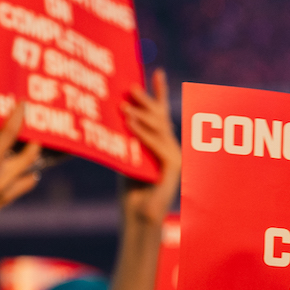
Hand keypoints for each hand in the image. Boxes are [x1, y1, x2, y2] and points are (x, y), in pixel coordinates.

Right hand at [0, 105, 41, 243]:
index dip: (0, 112)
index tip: (8, 101)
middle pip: (12, 134)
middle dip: (21, 117)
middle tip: (26, 107)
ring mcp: (0, 182)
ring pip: (30, 156)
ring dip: (34, 144)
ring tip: (34, 136)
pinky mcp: (7, 196)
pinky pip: (30, 180)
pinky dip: (32, 172)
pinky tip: (30, 167)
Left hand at [119, 69, 180, 225]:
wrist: (139, 217)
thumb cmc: (131, 190)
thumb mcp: (126, 158)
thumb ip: (126, 141)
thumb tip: (115, 116)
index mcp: (162, 144)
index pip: (161, 114)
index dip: (159, 92)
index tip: (157, 72)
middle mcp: (172, 147)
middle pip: (161, 117)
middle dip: (147, 99)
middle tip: (130, 87)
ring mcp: (175, 157)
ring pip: (160, 128)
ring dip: (141, 114)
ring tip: (124, 105)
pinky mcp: (173, 168)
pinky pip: (159, 145)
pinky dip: (144, 133)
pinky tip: (131, 124)